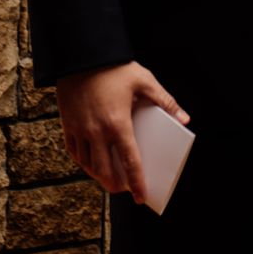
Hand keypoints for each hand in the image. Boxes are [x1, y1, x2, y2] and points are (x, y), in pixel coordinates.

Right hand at [56, 60, 187, 204]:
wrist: (81, 57)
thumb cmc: (115, 69)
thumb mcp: (145, 81)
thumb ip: (165, 102)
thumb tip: (184, 119)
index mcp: (118, 124)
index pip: (130, 161)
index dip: (136, 181)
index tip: (141, 197)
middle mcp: (97, 132)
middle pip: (106, 169)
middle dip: (116, 184)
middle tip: (125, 191)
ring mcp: (80, 130)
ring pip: (88, 164)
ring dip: (99, 176)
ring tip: (109, 180)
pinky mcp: (68, 125)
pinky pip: (74, 152)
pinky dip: (83, 163)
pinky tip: (90, 165)